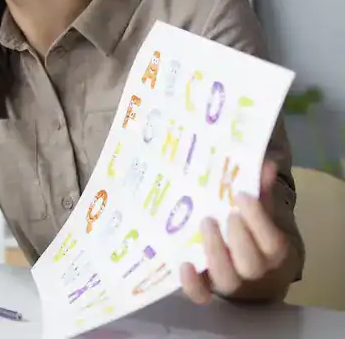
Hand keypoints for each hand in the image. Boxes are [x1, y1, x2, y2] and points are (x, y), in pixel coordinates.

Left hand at [180, 161, 289, 302]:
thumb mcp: (264, 216)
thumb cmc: (258, 238)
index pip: (271, 239)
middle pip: (250, 262)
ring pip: (227, 278)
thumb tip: (266, 164)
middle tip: (222, 213)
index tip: (241, 195)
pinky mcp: (210, 289)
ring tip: (205, 223)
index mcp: (276, 253)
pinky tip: (183, 263)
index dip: (257, 218)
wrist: (256, 275)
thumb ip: (262, 193)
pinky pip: (201, 294)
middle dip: (237, 237)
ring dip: (214, 251)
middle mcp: (256, 273)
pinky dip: (192, 284)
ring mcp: (232, 284)